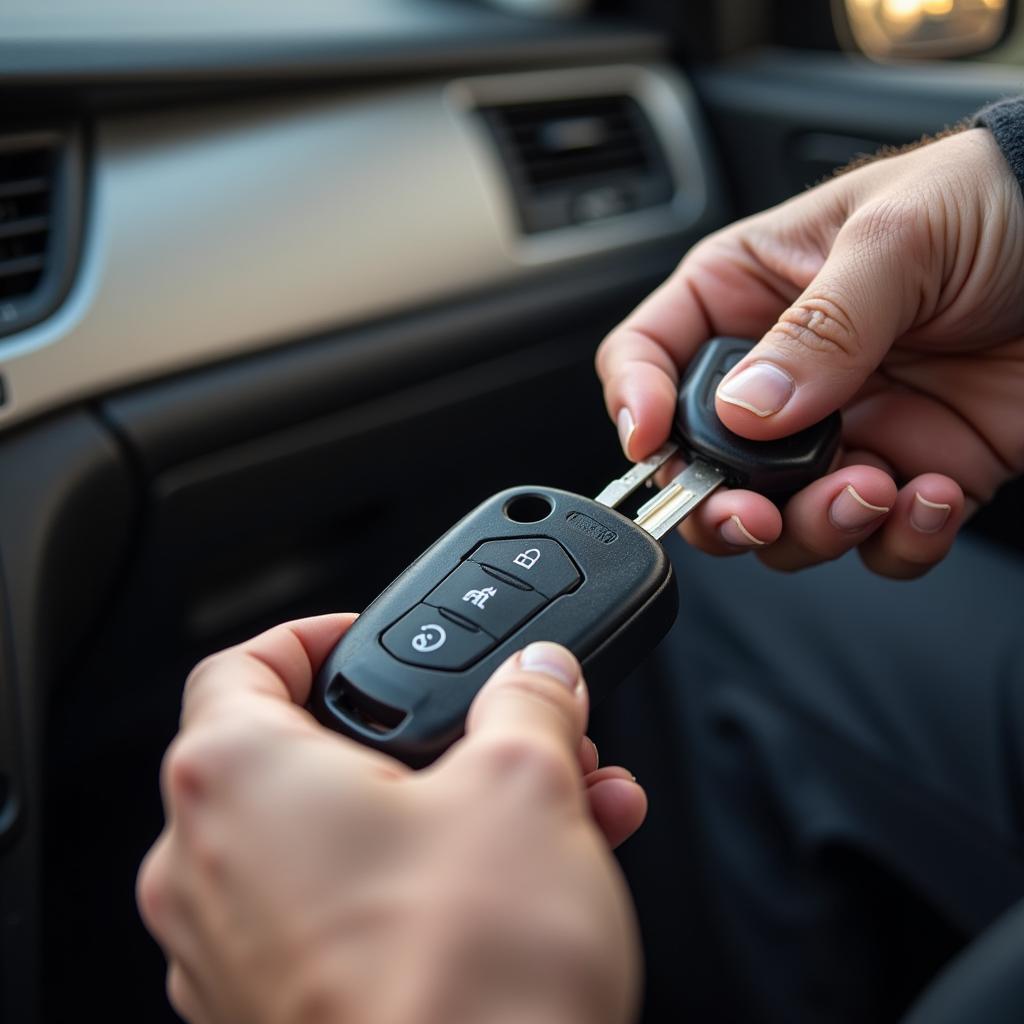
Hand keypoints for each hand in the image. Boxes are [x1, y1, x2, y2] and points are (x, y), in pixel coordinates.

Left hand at [137, 615, 644, 1023]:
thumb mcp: (524, 784)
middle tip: (501, 735)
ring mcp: (238, 956)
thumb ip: (528, 702)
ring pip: (347, 839)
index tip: (370, 638)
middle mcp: (210, 869)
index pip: (245, 664)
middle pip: (315, 755)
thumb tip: (539, 677)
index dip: (315, 636)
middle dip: (428, 738)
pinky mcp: (284, 1016)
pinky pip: (354, 914)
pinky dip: (429, 881)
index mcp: (237, 781)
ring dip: (449, 809)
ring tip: (551, 810)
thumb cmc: (465, 979)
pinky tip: (525, 884)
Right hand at [597, 127, 1023, 577]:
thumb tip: (748, 411)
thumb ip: (819, 327)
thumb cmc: (998, 199)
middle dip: (721, 509)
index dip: (634, 402)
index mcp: (747, 295)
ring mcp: (843, 430)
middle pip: (702, 467)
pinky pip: (876, 541)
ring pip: (782, 521)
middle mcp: (782, 375)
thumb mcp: (898, 238)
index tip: (651, 443)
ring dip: (818, 528)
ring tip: (874, 489)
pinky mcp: (908, 472)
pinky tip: (934, 495)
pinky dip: (899, 541)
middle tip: (754, 517)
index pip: (650, 354)